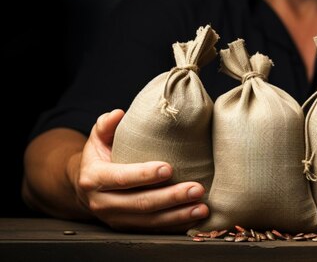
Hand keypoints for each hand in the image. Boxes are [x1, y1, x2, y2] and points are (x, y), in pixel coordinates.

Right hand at [70, 109, 208, 231]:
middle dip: (171, 197)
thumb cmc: (99, 157)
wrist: (85, 187)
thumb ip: (105, 125)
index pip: (121, 178)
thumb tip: (118, 114)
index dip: (144, 175)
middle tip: (196, 189)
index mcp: (94, 178)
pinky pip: (155, 230)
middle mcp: (102, 203)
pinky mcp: (128, 229)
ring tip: (202, 208)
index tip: (169, 168)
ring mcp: (116, 220)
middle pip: (140, 203)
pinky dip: (176, 226)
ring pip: (150, 221)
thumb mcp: (98, 139)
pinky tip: (195, 219)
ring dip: (179, 215)